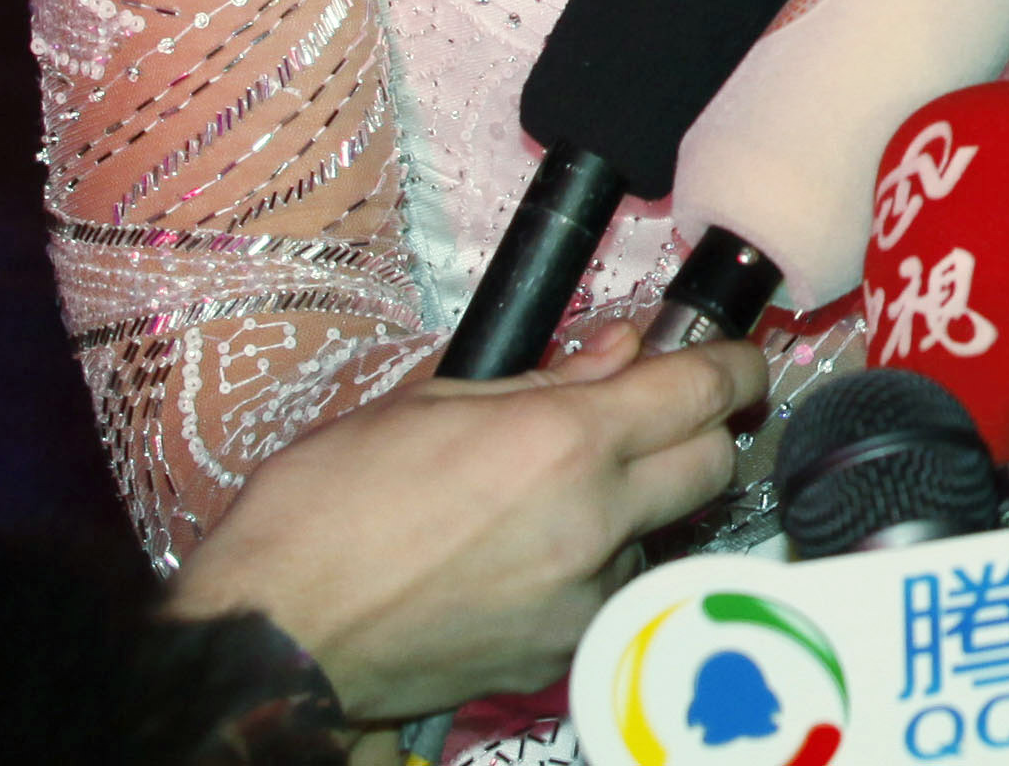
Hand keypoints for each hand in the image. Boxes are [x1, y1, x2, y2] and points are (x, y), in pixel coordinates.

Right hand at [169, 322, 768, 724]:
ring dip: (635, 511)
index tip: (737, 358)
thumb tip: (617, 351)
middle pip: (712, 465)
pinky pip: (607, 596)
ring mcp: (581, 598)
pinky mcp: (557, 656)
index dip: (735, 364)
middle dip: (698, 434)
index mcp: (565, 441)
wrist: (272, 637)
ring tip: (556, 503)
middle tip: (655, 419)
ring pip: (659, 536)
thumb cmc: (325, 506)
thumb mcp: (426, 403)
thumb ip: (541, 377)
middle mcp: (594, 521)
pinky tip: (526, 562)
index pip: (703, 390)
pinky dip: (589, 571)